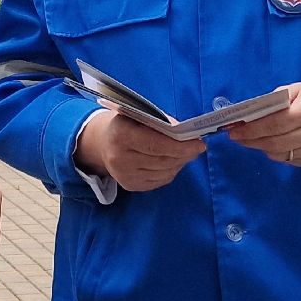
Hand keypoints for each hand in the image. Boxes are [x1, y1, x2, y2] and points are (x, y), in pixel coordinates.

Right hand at [74, 110, 204, 191]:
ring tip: (185, 152)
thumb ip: (159, 121)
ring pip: (165, 172)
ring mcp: (125, 175)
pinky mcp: (131, 186)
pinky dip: (171, 170)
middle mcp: (120, 158)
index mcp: (120, 135)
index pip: (156, 144)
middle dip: (184, 153)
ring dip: (179, 162)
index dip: (180, 146)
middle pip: (163, 160)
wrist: (101, 143)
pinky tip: (172, 161)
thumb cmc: (125, 123)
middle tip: (197, 146)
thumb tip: (184, 133)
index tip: (199, 144)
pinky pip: (161, 180)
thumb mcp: (137, 114)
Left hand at [226, 83, 300, 166]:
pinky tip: (269, 143)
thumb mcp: (297, 89)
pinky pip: (288, 160)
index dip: (253, 129)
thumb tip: (250, 115)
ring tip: (250, 139)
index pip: (277, 123)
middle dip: (252, 140)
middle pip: (276, 142)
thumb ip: (274, 100)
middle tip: (236, 137)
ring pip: (280, 154)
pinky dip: (275, 152)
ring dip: (261, 147)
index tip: (234, 130)